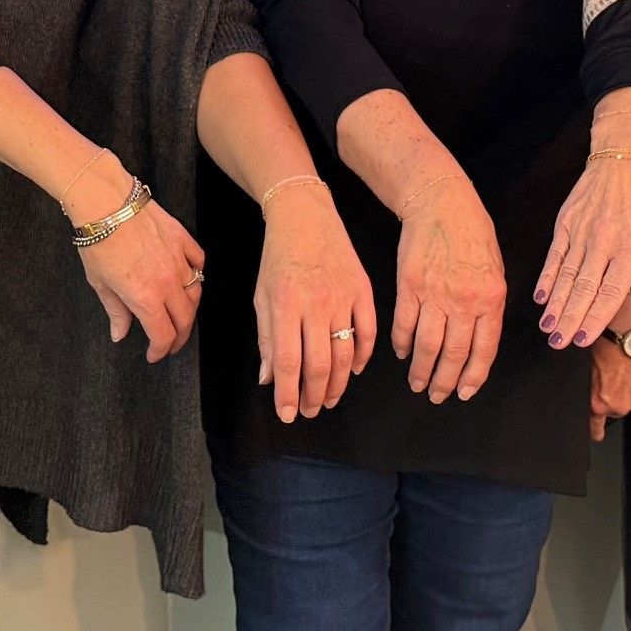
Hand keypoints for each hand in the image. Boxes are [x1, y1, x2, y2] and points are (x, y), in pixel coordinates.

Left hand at [79, 199, 205, 361]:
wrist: (106, 203)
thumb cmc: (98, 242)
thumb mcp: (99, 283)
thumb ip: (115, 311)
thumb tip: (119, 333)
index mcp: (145, 298)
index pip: (163, 334)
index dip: (160, 350)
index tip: (155, 354)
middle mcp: (167, 282)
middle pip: (185, 319)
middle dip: (179, 336)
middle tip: (171, 343)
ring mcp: (178, 260)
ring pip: (196, 293)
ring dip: (190, 310)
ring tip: (181, 316)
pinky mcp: (182, 239)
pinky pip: (198, 262)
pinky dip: (197, 274)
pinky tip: (189, 279)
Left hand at [254, 186, 378, 422]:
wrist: (305, 216)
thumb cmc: (278, 257)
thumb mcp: (262, 296)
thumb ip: (267, 339)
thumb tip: (269, 379)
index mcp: (286, 305)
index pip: (289, 361)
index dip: (288, 393)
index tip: (287, 414)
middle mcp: (316, 303)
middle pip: (320, 364)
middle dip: (314, 395)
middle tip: (310, 411)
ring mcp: (343, 296)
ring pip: (345, 354)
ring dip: (338, 384)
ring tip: (328, 399)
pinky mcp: (363, 289)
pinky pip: (369, 332)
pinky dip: (363, 356)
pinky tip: (354, 370)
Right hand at [394, 179, 505, 404]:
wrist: (442, 202)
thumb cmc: (472, 233)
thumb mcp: (494, 269)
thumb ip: (489, 305)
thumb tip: (480, 340)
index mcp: (491, 298)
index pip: (484, 349)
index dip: (474, 375)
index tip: (465, 392)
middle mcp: (464, 300)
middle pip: (454, 353)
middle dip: (445, 380)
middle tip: (437, 396)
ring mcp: (435, 293)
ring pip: (427, 344)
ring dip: (421, 369)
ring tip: (417, 383)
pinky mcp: (409, 285)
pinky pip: (404, 323)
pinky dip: (401, 343)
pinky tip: (401, 353)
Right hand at [536, 155, 630, 349]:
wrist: (623, 160)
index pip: (610, 291)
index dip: (595, 317)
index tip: (583, 338)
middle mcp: (605, 243)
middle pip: (584, 289)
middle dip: (569, 319)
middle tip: (558, 343)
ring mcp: (582, 232)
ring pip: (567, 276)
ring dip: (556, 305)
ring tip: (547, 328)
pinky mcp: (565, 223)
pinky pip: (554, 255)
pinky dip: (546, 278)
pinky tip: (540, 297)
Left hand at [588, 321, 630, 441]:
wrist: (630, 329)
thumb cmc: (607, 341)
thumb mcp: (588, 366)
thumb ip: (591, 387)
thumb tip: (590, 392)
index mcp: (599, 403)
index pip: (595, 427)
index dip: (595, 430)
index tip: (596, 434)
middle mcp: (620, 406)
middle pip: (616, 410)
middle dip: (615, 398)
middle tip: (615, 377)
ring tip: (628, 368)